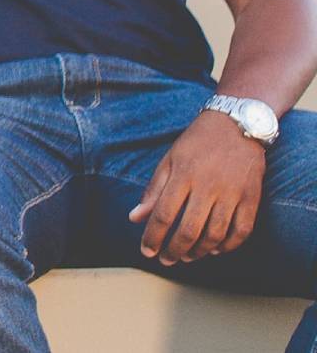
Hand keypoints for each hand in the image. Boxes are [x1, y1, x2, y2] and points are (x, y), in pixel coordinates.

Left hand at [128, 110, 265, 264]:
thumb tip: (134, 218)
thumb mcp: (169, 160)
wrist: (237, 125)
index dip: (153, 237)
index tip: (146, 251)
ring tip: (187, 256)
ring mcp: (232, 193)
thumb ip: (153, 190)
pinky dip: (229, 245)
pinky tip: (215, 249)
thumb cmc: (197, 143)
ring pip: (215, 234)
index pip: (163, 215)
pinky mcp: (252, 197)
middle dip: (174, 250)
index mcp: (183, 175)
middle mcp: (208, 186)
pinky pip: (242, 230)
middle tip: (166, 260)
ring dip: (199, 251)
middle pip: (189, 229)